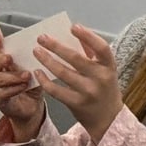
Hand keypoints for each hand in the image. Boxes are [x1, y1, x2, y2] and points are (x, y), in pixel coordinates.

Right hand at [0, 12, 44, 139]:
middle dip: (1, 59)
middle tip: (10, 59)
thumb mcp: (33, 66)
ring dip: (13, 77)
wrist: (31, 106)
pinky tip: (23, 88)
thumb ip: (32, 56)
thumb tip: (43, 43)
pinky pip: (1, 92)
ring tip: (26, 77)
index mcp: (0, 55)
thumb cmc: (31, 82)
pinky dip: (14, 89)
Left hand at [32, 23, 123, 142]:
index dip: (88, 36)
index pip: (102, 48)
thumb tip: (74, 33)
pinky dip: (44, 80)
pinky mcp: (77, 104)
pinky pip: (56, 90)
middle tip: (41, 37)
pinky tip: (37, 71)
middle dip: (56, 46)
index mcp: (109, 67)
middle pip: (76, 59)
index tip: (73, 26)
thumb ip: (92, 53)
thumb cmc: (103, 87)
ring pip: (63, 73)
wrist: (108, 119)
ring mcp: (88, 92)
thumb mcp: (104, 69)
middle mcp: (100, 79)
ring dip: (47, 60)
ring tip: (36, 51)